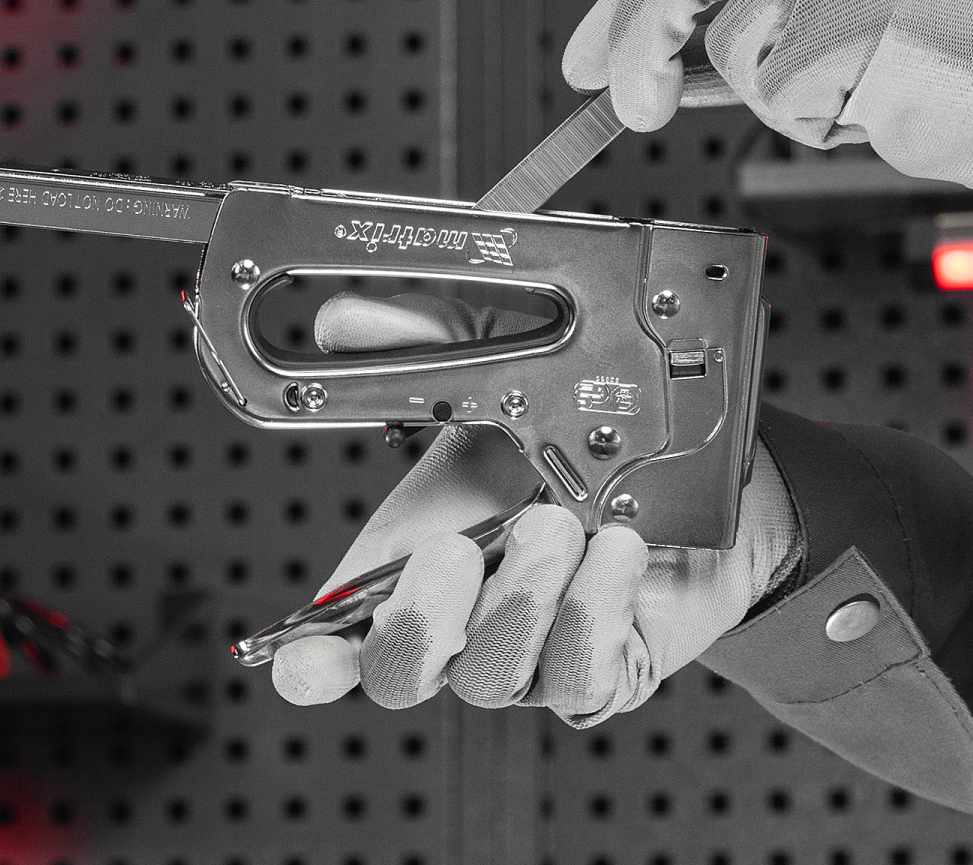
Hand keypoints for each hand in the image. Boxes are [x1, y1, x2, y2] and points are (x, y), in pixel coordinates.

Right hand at [271, 295, 801, 724]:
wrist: (696, 471)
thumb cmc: (577, 429)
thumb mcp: (496, 372)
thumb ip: (419, 347)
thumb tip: (345, 323)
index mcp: (408, 558)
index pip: (338, 634)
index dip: (311, 659)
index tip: (303, 655)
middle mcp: (460, 619)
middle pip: (398, 673)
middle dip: (418, 619)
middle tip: (455, 549)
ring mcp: (528, 654)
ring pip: (492, 676)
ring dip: (520, 597)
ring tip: (559, 520)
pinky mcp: (601, 670)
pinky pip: (582, 675)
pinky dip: (592, 610)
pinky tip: (617, 548)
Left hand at [562, 0, 972, 185]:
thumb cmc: (931, 50)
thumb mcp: (825, 9)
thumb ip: (748, 12)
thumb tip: (651, 64)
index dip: (620, 5)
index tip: (585, 59)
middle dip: (635, 46)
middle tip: (632, 106)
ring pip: (733, 54)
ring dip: (776, 97)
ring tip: (852, 83)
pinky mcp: (851, 17)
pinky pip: (778, 98)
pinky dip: (814, 122)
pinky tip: (872, 99)